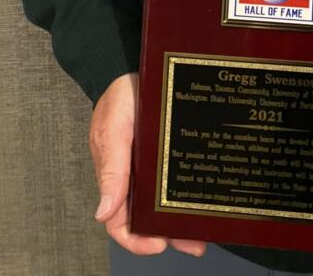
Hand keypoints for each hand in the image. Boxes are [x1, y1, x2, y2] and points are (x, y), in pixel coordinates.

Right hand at [90, 72, 206, 257]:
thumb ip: (112, 168)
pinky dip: (191, 194)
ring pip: (167, 204)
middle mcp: (135, 177)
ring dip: (183, 221)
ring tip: (206, 231)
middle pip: (148, 219)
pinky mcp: (171, 155)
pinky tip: (208, 200)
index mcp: (115, 176)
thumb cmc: (120, 96)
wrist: (138, 67)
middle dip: (169, 236)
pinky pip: (180, 180)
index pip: (119, 221)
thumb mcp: (114, 127)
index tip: (157, 245)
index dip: (135, 239)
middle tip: (194, 243)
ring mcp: (154, 167)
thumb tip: (103, 213)